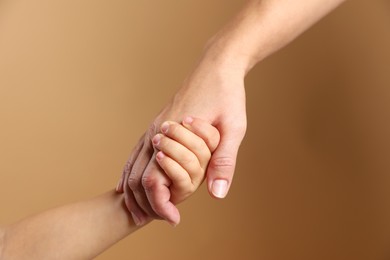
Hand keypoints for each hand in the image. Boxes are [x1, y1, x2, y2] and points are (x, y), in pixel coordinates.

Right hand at [117, 55, 246, 224]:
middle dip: (142, 202)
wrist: (216, 65)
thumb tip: (217, 194)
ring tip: (138, 210)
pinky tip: (127, 182)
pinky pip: (135, 151)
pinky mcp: (157, 122)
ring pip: (132, 164)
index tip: (172, 219)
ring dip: (132, 190)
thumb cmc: (227, 95)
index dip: (161, 204)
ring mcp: (154, 125)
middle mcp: (157, 131)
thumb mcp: (234, 128)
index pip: (155, 180)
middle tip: (150, 220)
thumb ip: (224, 161)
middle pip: (137, 176)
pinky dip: (129, 171)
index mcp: (173, 134)